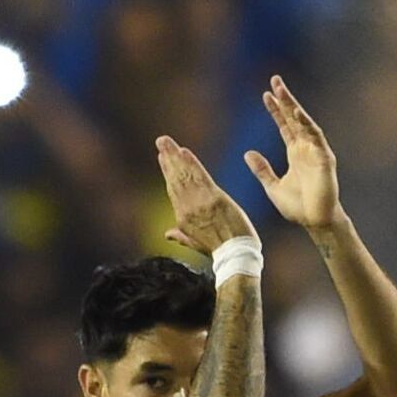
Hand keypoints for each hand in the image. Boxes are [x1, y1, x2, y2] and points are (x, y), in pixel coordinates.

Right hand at [156, 136, 256, 256]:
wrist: (234, 255)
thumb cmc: (219, 249)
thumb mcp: (195, 243)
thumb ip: (180, 235)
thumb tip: (166, 233)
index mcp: (182, 218)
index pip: (173, 189)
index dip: (167, 171)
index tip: (162, 157)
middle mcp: (187, 208)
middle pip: (176, 178)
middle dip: (168, 158)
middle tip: (162, 141)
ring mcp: (200, 203)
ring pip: (184, 175)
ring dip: (176, 156)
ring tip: (168, 142)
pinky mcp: (214, 199)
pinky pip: (200, 177)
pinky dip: (192, 164)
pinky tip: (185, 152)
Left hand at [239, 76, 341, 231]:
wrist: (315, 222)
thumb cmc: (298, 207)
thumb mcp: (272, 187)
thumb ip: (262, 170)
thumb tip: (247, 153)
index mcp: (295, 153)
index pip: (284, 125)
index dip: (276, 110)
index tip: (265, 94)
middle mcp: (306, 148)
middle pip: (294, 118)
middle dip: (285, 99)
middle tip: (275, 80)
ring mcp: (316, 151)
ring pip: (304, 123)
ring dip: (294, 106)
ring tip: (282, 90)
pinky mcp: (324, 159)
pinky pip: (316, 137)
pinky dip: (307, 124)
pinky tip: (297, 113)